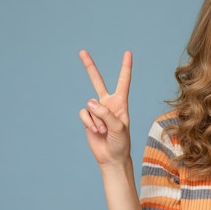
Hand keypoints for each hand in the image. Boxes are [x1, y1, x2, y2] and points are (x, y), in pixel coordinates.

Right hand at [78, 50, 132, 165]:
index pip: (123, 81)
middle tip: (82, 52)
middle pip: (97, 81)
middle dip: (89, 66)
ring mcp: (97, 111)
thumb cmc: (121, 143)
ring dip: (97, 120)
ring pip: (91, 106)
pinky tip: (95, 131)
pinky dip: (89, 123)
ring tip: (104, 131)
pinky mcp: (88, 119)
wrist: (111, 157)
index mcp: (121, 103)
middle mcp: (108, 103)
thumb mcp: (118, 128)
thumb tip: (90, 102)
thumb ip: (106, 113)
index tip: (128, 53)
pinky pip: (84, 114)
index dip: (125, 67)